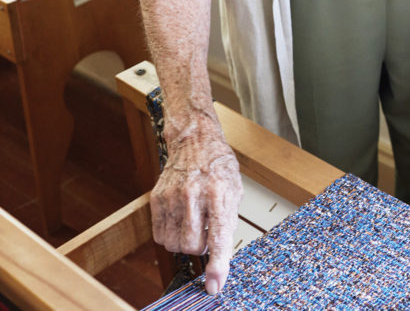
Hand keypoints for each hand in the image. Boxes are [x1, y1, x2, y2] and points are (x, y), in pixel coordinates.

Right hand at [151, 110, 242, 294]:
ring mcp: (173, 197)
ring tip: (194, 225)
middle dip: (201, 248)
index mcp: (220, 193)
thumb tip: (220, 258)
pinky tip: (180, 221)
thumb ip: (228, 222)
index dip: (218, 266)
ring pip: (174, 244)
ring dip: (185, 243)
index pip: (219, 237)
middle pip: (192, 246)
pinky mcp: (157, 199)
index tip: (215, 286)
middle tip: (206, 233)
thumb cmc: (219, 167)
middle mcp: (195, 195)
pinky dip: (170, 237)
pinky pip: (159, 236)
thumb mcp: (235, 190)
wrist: (194, 141)